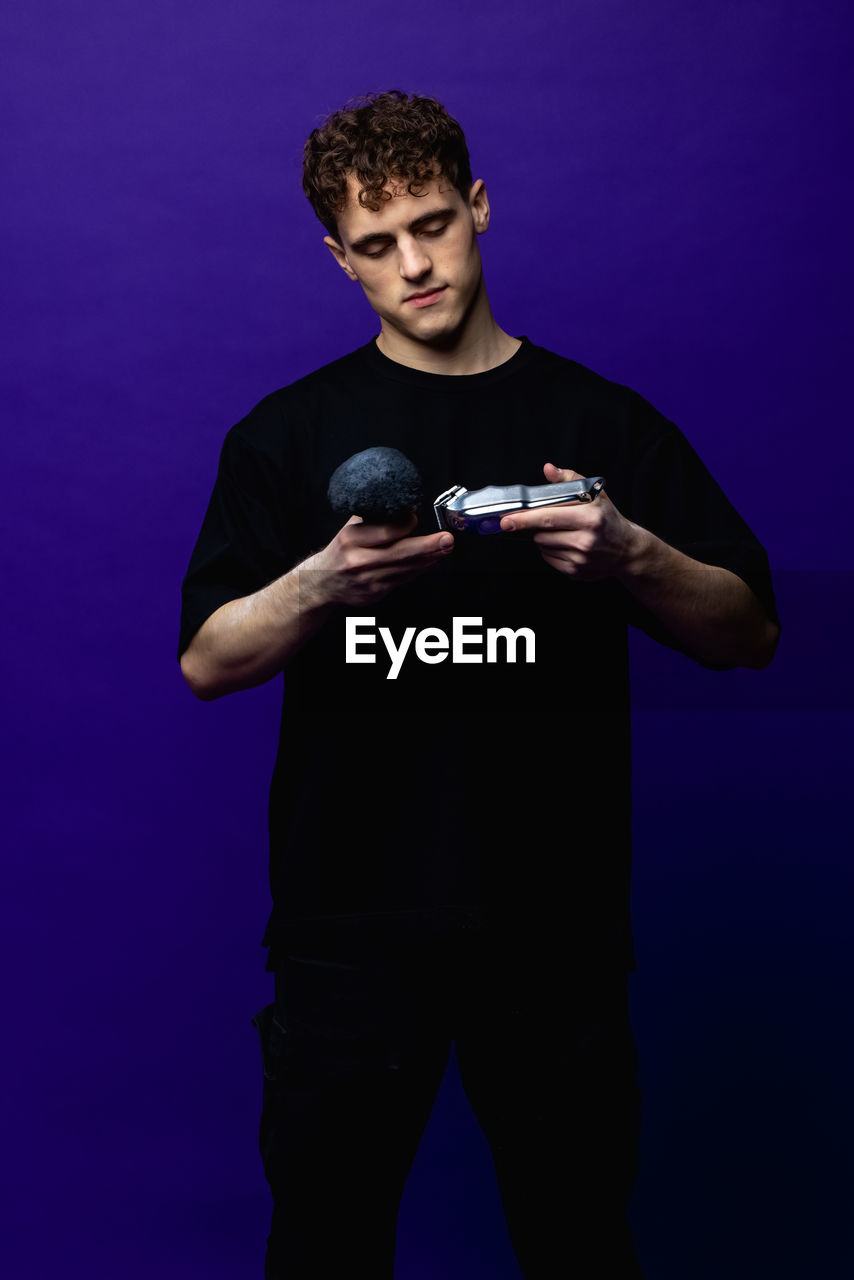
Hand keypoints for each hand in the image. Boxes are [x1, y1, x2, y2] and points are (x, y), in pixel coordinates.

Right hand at [299, 513, 453, 606]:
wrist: (321, 583)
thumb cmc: (341, 551)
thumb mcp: (350, 527)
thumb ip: (375, 518)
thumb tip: (405, 507)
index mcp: (350, 539)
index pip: (385, 532)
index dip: (405, 524)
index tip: (415, 517)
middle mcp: (358, 561)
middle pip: (400, 553)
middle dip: (428, 547)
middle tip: (446, 540)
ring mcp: (368, 580)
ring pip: (405, 569)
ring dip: (429, 559)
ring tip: (445, 548)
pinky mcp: (376, 594)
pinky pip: (403, 580)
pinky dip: (419, 570)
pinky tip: (430, 562)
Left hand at [499, 462, 643, 579]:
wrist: (627, 550)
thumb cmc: (608, 519)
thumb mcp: (595, 494)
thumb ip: (569, 479)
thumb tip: (549, 469)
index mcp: (590, 518)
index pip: (548, 517)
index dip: (524, 519)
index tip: (506, 520)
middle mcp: (585, 540)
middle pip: (541, 533)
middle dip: (536, 526)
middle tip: (541, 520)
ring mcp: (579, 559)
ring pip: (542, 546)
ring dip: (544, 537)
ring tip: (562, 531)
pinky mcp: (575, 572)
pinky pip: (549, 559)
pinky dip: (551, 550)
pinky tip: (566, 544)